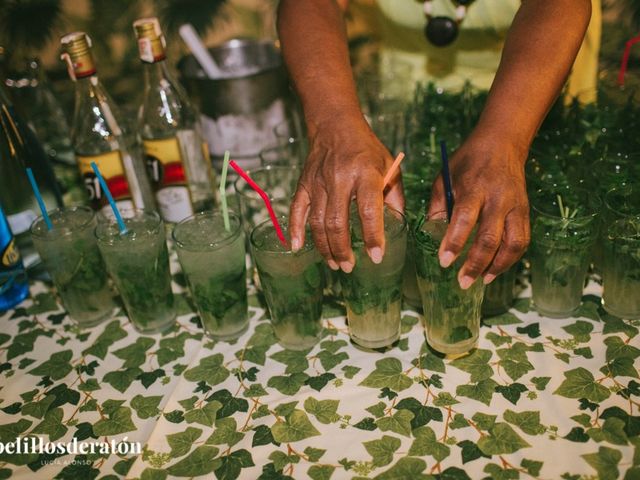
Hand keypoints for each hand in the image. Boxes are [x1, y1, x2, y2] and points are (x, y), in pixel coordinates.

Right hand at [289, 113, 403, 271]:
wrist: (336, 125)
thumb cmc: (367, 149)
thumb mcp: (389, 167)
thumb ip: (393, 197)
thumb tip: (396, 227)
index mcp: (366, 173)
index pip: (369, 209)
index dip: (372, 236)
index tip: (376, 256)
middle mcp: (340, 178)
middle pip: (338, 221)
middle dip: (343, 250)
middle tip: (349, 267)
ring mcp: (318, 182)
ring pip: (318, 221)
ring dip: (325, 247)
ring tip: (334, 264)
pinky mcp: (304, 184)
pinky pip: (296, 210)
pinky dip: (296, 230)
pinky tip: (298, 248)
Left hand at [427, 133, 529, 288]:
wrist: (502, 143)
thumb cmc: (467, 162)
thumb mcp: (444, 177)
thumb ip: (438, 206)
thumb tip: (430, 235)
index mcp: (473, 187)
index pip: (464, 218)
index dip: (455, 242)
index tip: (445, 262)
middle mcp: (498, 198)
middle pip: (490, 237)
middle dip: (476, 263)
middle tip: (462, 282)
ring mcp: (515, 206)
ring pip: (513, 242)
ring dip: (498, 266)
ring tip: (482, 280)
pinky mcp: (525, 211)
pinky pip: (522, 240)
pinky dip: (510, 258)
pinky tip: (495, 269)